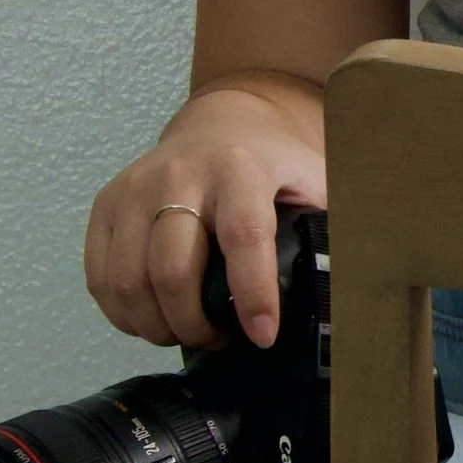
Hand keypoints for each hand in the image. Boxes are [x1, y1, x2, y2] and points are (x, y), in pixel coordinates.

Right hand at [81, 73, 324, 351]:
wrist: (221, 122)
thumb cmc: (272, 165)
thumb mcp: (314, 182)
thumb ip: (330, 228)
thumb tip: (361, 289)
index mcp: (241, 168)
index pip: (243, 236)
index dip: (252, 294)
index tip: (262, 336)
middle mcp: (179, 174)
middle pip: (172, 269)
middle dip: (193, 324)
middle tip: (218, 340)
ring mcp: (135, 188)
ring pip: (128, 280)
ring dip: (156, 325)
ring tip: (186, 333)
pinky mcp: (106, 205)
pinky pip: (100, 277)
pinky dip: (122, 313)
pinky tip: (152, 318)